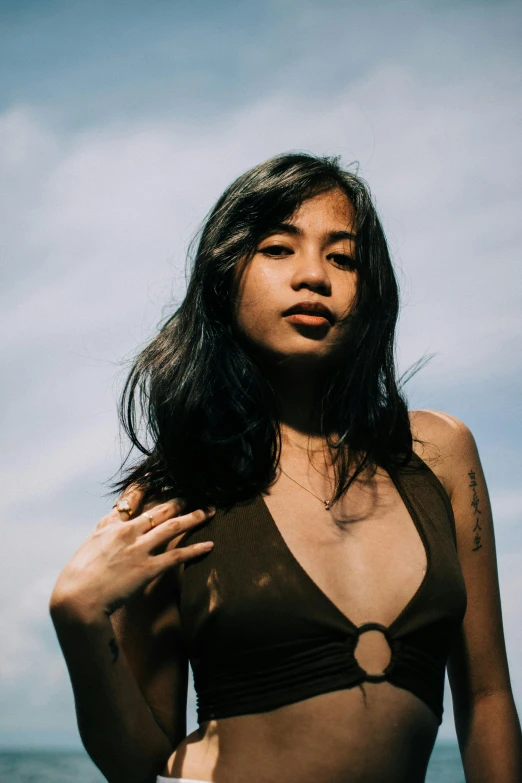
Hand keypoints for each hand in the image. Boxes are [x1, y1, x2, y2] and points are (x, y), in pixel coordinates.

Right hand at [49, 485, 213, 620]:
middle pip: (159, 510)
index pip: (132, 499)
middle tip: (193, 494)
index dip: (149, 487)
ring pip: (173, 527)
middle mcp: (127, 532)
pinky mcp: (147, 568)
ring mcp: (138, 549)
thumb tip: (112, 522)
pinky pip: (177, 556)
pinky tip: (210, 545)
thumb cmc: (79, 577)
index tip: (160, 477)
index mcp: (110, 526)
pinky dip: (195, 549)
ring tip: (208, 511)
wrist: (76, 599)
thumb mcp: (89, 545)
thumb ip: (104, 531)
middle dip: (179, 500)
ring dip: (193, 517)